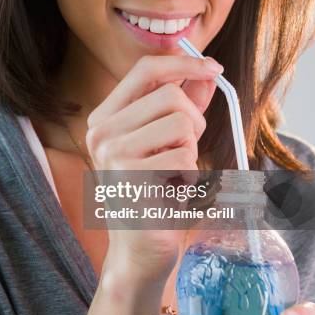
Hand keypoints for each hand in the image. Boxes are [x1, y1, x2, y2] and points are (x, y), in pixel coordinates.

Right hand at [86, 54, 222, 284]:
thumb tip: (204, 73)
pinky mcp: (130, 178)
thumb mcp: (166, 142)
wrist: (139, 251)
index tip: (214, 68)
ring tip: (174, 175)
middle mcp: (101, 131)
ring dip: (191, 151)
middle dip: (194, 122)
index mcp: (105, 117)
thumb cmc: (155, 194)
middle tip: (185, 151)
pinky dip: (189, 177)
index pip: (145, 69)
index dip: (184, 62)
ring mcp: (112, 154)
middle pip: (171, 96)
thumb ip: (183, 106)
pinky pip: (184, 158)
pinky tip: (172, 193)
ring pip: (182, 125)